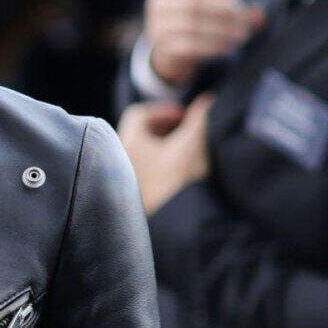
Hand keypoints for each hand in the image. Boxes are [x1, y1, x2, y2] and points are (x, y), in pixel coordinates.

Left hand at [118, 93, 213, 215]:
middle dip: (165, 131)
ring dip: (164, 152)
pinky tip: (181, 178)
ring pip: (143, 159)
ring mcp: (127, 186)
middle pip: (140, 137)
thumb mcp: (195, 140)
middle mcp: (121, 164)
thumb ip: (201, 116)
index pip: (138, 115)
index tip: (184, 115)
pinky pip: (146, 179)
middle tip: (187, 133)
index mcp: (128, 144)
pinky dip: (161, 172)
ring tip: (187, 155)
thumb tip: (207, 101)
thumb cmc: (182, 179)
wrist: (180, 226)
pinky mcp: (138, 204)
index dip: (163, 110)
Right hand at [144, 0, 265, 86]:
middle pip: (195, 2)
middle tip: (245, 19)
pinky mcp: (163, 48)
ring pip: (194, 25)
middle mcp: (157, 2)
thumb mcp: (209, 5)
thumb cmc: (194, 18)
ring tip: (242, 34)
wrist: (168, 51)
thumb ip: (234, 6)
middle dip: (224, 10)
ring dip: (222, 31)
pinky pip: (191, 46)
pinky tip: (229, 48)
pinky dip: (213, 47)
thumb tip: (260, 16)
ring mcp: (157, 26)